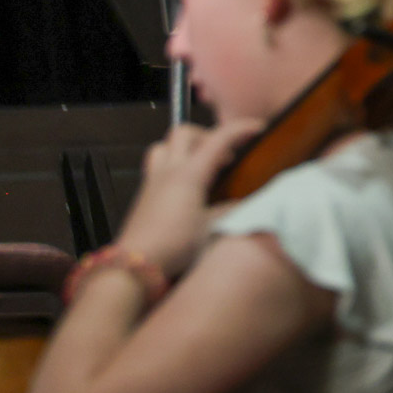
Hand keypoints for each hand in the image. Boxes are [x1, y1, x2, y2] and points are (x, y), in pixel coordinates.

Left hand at [115, 118, 265, 278]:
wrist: (135, 264)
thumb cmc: (172, 246)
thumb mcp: (212, 229)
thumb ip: (231, 211)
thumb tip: (246, 204)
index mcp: (189, 175)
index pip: (218, 139)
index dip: (241, 129)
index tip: (257, 128)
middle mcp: (168, 172)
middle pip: (184, 132)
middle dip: (207, 135)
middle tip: (223, 153)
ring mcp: (153, 182)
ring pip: (164, 146)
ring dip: (185, 148)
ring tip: (201, 165)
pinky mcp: (145, 195)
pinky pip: (157, 166)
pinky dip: (174, 166)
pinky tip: (186, 187)